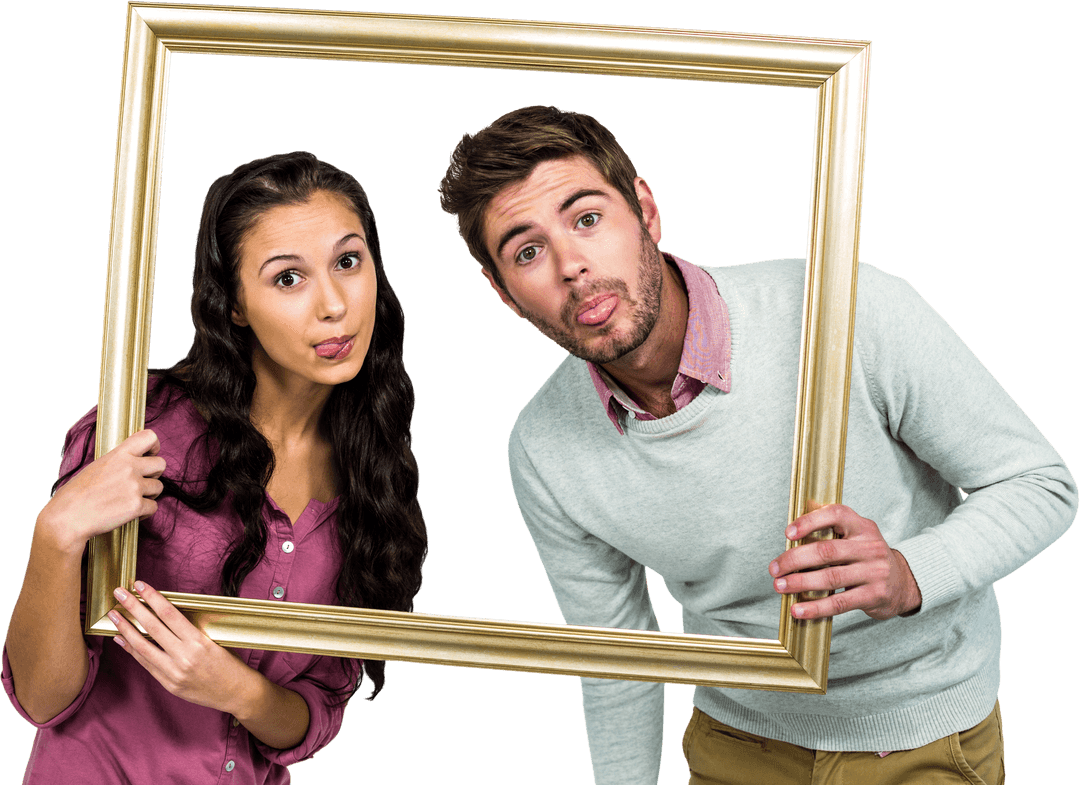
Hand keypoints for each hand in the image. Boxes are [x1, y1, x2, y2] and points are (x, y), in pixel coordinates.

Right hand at [36, 429, 165, 554]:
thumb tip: (133, 463)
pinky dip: (145, 512)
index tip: (149, 455)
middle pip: (161, 464)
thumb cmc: (75, 495)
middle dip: (154, 474)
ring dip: (149, 494)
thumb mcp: (96, 467)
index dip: (154, 446)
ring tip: (131, 500)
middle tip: (141, 482)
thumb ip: (117, 463)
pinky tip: (130, 513)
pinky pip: (154, 507)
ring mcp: (134, 487)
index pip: (149, 437)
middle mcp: (129, 468)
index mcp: (118, 455)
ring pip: (159, 487)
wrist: (67, 518)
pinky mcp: (136, 506)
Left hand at [109, 581, 249, 713]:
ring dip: (125, 629)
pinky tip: (121, 639)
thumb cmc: (230, 664)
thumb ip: (190, 632)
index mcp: (198, 642)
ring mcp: (173, 673)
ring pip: (143, 647)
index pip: (169, 614)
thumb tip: (165, 616)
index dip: (153, 597)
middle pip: (152, 627)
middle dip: (133, 608)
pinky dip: (132, 650)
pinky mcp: (169, 685)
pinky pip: (146, 664)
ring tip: (113, 616)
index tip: (140, 585)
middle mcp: (184, 657)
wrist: (237, 693)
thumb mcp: (214, 641)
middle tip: (119, 593)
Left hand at [768, 504, 921, 620]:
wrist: (903, 583)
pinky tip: (799, 609)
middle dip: (794, 560)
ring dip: (800, 583)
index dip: (810, 521)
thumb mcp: (856, 538)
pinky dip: (816, 607)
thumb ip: (831, 533)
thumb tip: (792, 536)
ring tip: (780, 587)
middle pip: (826, 551)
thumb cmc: (867, 558)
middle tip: (774, 569)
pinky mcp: (875, 595)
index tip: (788, 533)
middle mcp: (870, 547)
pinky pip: (840, 603)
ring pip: (831, 577)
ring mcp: (875, 572)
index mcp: (862, 527)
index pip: (836, 515)